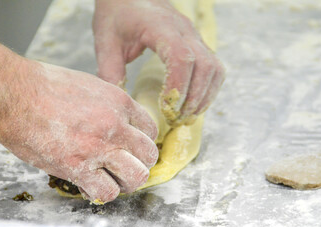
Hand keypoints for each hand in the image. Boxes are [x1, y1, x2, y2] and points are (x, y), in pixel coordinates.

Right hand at [0, 61, 157, 202]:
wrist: (15, 95)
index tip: (134, 146)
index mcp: (119, 103)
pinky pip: (107, 191)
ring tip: (114, 177)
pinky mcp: (78, 168)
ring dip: (127, 180)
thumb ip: (109, 106)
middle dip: (141, 162)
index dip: (143, 141)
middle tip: (128, 164)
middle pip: (149, 155)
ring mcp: (98, 149)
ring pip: (136, 176)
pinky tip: (93, 184)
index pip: (150, 129)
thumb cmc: (46, 86)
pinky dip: (103, 191)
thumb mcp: (90, 86)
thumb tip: (118, 121)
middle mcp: (115, 126)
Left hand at [93, 0, 224, 125]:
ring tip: (187, 116)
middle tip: (176, 119)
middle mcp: (184, 30)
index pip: (181, 57)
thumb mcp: (106, 41)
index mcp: (159, 26)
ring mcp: (194, 35)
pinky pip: (213, 67)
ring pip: (214, 68)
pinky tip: (194, 103)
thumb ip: (110, 71)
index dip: (178, 86)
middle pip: (205, 66)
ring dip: (204, 96)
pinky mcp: (197, 42)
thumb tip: (119, 104)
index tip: (166, 108)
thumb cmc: (117, 14)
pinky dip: (208, 88)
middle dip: (194, 98)